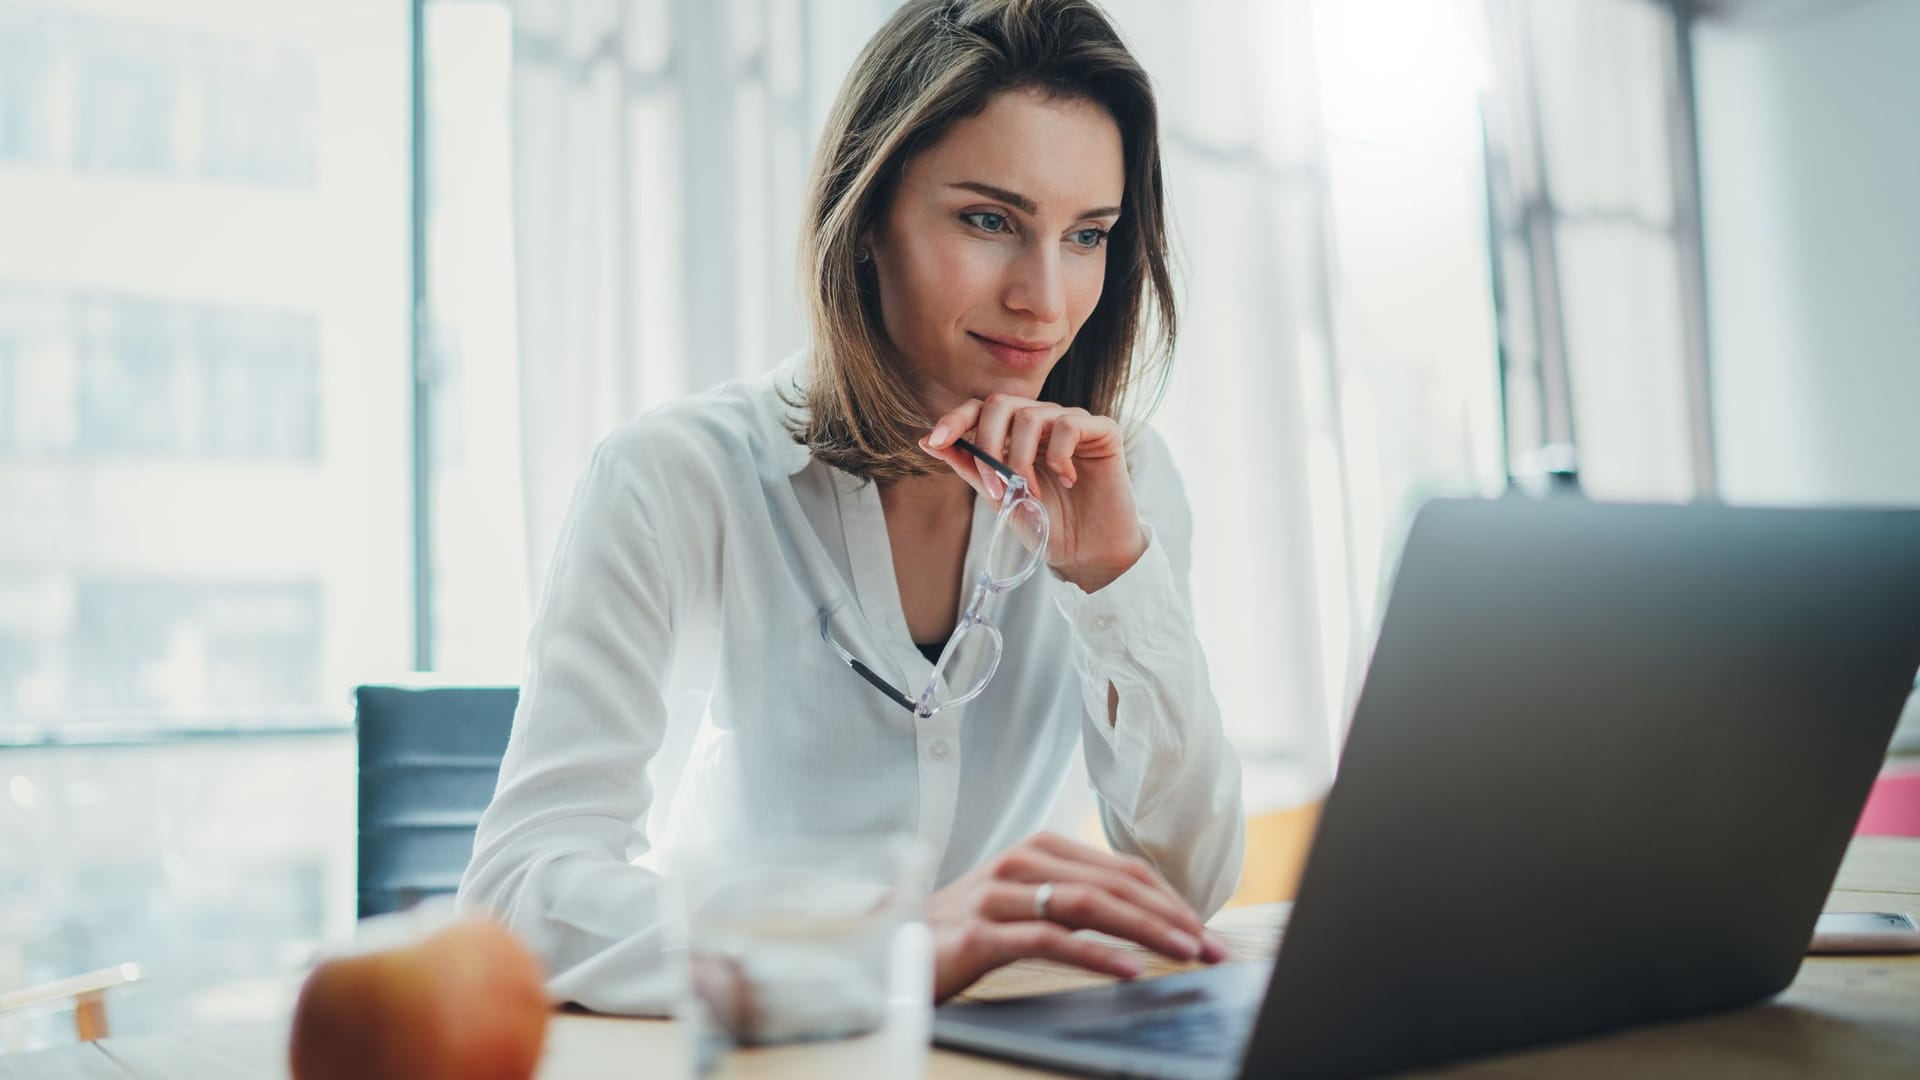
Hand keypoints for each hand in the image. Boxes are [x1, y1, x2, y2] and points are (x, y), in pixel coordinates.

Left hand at [919, 394, 1146, 592]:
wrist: (1086, 552)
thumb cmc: (1046, 524)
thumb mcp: (999, 496)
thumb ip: (970, 466)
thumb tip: (926, 442)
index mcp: (1015, 434)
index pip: (981, 408)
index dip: (956, 418)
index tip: (936, 441)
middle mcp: (1042, 421)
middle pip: (1001, 403)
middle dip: (988, 443)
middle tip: (996, 486)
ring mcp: (1072, 422)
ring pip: (1031, 415)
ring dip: (1022, 459)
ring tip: (1033, 493)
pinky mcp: (1102, 430)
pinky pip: (1069, 424)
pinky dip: (1060, 456)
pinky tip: (1068, 480)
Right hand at [926, 832, 1228, 1001]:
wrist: (887, 949)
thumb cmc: (962, 931)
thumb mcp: (1022, 905)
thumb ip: (1071, 902)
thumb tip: (1140, 921)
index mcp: (1038, 850)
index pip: (1121, 869)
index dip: (1170, 898)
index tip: (1205, 930)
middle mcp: (1020, 862)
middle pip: (1114, 883)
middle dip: (1172, 916)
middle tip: (1212, 947)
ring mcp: (998, 894)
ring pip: (1089, 904)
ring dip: (1146, 930)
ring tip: (1184, 953)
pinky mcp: (980, 931)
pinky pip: (1050, 939)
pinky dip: (1095, 953)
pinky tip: (1128, 969)